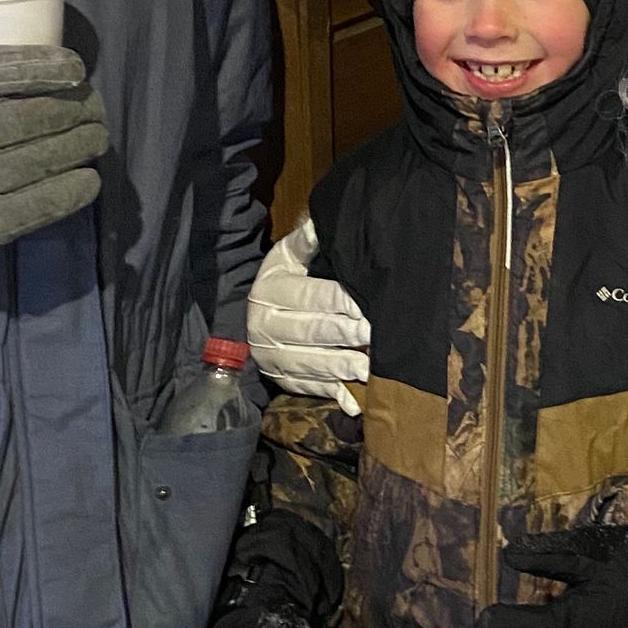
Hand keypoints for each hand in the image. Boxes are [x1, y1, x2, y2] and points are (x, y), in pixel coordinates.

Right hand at [0, 47, 107, 245]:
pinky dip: (72, 190)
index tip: (77, 70)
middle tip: (95, 108)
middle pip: (36, 118)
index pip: (5, 74)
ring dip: (82, 147)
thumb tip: (49, 68)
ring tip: (95, 137)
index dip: (50, 69)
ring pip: (45, 159)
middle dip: (78, 110)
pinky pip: (41, 204)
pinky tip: (88, 178)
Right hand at [247, 216, 370, 411]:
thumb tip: (321, 224)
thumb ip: (306, 242)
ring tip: (373, 368)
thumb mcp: (287, 256)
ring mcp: (272, 358)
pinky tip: (355, 403)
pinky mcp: (282, 381)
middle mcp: (265, 326)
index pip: (308, 295)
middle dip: (346, 334)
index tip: (366, 304)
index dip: (339, 300)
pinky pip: (310, 389)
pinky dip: (334, 396)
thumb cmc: (284, 279)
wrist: (253, 317)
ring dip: (344, 367)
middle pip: (312, 331)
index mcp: (269, 290)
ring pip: (312, 363)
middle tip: (375, 335)